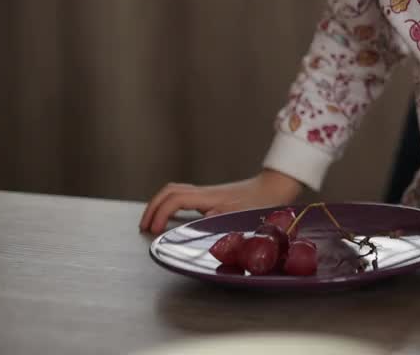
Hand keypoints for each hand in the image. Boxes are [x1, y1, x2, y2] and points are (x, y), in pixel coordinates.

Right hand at [138, 169, 302, 234]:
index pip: (175, 200)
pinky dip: (171, 205)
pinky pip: (183, 197)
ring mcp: (208, 193)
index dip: (160, 214)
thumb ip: (226, 216)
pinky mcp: (211, 197)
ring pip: (174, 192)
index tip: (153, 231)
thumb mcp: (246, 213)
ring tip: (152, 223)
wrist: (275, 188)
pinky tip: (171, 219)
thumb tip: (205, 216)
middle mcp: (206, 193)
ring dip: (159, 205)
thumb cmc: (263, 202)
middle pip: (169, 191)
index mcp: (211, 197)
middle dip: (152, 208)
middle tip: (144, 227)